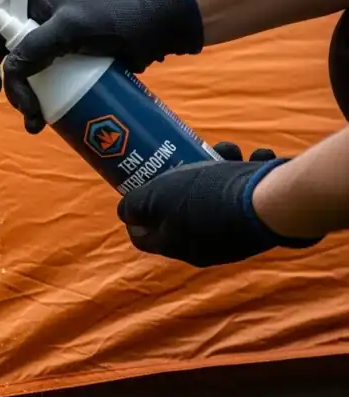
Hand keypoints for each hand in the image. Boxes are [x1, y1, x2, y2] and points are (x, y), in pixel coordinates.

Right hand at [0, 0, 203, 133]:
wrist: (150, 35)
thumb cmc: (114, 19)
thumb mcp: (74, 27)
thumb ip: (39, 45)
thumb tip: (11, 70)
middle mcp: (31, 20)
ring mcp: (42, 45)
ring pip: (10, 71)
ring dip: (12, 96)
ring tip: (31, 116)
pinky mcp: (55, 67)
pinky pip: (32, 86)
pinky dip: (31, 105)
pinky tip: (39, 122)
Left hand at [116, 142, 321, 266]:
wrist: (271, 203)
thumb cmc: (205, 197)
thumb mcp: (155, 197)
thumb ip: (135, 206)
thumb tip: (126, 212)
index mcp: (175, 244)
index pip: (144, 238)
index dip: (135, 217)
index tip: (135, 192)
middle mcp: (203, 246)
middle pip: (181, 210)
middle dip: (183, 176)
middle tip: (188, 156)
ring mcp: (233, 237)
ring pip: (217, 196)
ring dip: (221, 167)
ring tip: (229, 150)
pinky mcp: (260, 225)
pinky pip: (249, 195)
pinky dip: (250, 173)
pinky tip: (257, 157)